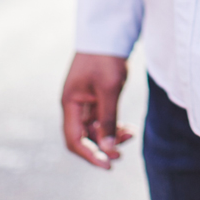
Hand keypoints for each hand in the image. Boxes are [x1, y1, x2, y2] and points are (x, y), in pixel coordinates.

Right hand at [61, 53, 132, 168]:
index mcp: (70, 103)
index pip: (74, 139)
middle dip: (101, 148)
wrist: (108, 32)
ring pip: (94, 130)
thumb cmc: (105, 58)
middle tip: (121, 154)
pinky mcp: (95, 98)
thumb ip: (108, 120)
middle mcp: (73, 105)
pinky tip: (127, 128)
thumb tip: (108, 150)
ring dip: (110, 137)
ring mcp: (83, 102)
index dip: (90, 155)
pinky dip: (113, 127)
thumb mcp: (109, 90)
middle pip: (83, 138)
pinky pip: (101, 120)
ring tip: (129, 135)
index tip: (108, 166)